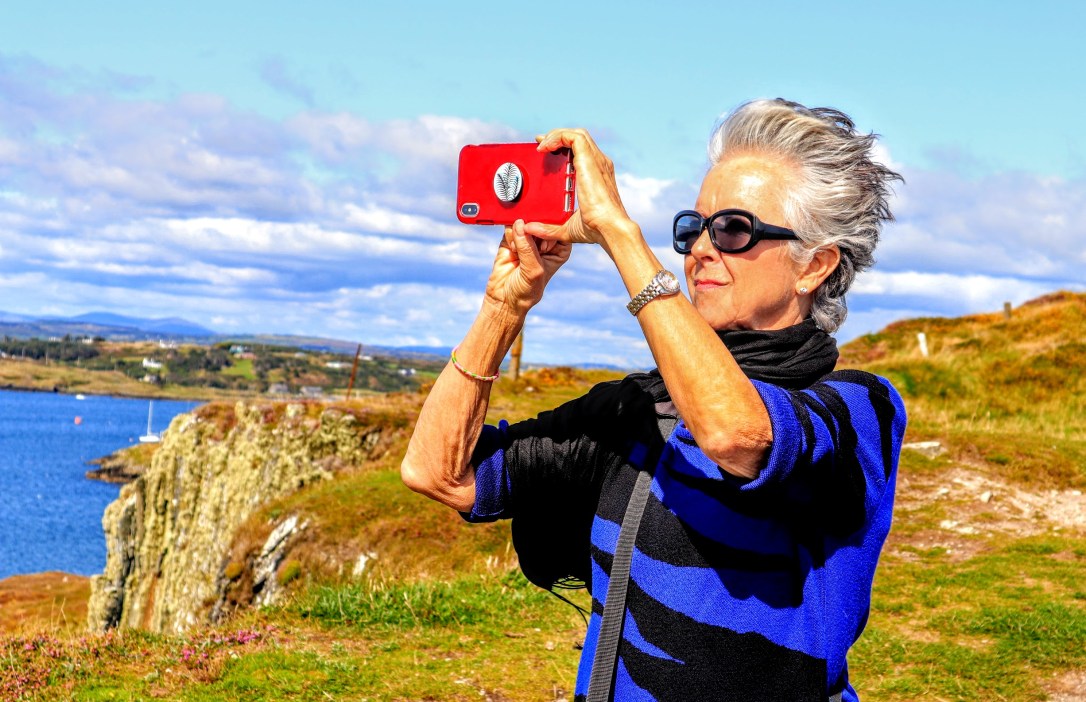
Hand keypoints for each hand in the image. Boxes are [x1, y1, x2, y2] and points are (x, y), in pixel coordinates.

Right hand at [484, 219, 570, 316]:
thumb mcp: (533, 270)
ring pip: (525, 222)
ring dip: (519, 234)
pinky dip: (510, 235)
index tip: (541, 235)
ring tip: (517, 251)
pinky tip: (511, 250)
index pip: (559, 228)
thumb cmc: (527, 290)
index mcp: (559, 248)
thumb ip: (528, 247)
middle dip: (532, 227)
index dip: (551, 226)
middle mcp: (545, 241)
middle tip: (526, 238)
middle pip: (542, 221)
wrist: (505, 299)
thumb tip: (519, 223)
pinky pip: (510, 226)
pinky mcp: (511, 237)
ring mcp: (528, 237)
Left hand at [524, 128, 637, 251]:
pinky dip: (557, 137)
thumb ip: (549, 228)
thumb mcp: (567, 228)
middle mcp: (599, 164)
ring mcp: (596, 161)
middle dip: (558, 137)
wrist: (609, 228)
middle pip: (579, 138)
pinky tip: (544, 147)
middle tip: (540, 145)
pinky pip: (573, 138)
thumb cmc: (595, 230)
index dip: (563, 147)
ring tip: (541, 144)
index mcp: (597, 175)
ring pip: (577, 134)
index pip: (582, 151)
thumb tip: (529, 228)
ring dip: (556, 134)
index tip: (545, 151)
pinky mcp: (590, 160)